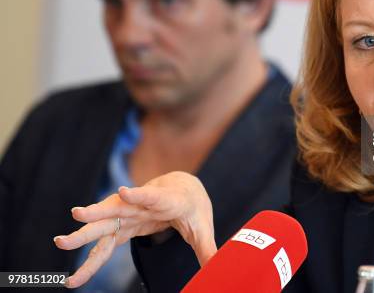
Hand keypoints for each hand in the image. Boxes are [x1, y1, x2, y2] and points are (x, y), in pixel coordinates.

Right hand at [54, 171, 216, 288]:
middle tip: (77, 214)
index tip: (123, 192)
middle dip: (99, 212)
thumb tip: (221, 266)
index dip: (140, 194)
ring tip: (61, 240)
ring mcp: (130, 214)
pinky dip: (92, 258)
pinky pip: (105, 243)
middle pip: (120, 208)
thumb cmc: (192, 207)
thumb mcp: (202, 226)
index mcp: (168, 200)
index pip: (153, 196)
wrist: (181, 189)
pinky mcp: (122, 225)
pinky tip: (77, 276)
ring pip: (105, 222)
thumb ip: (208, 248)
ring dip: (85, 232)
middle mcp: (143, 204)